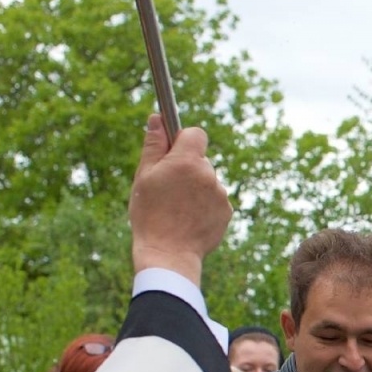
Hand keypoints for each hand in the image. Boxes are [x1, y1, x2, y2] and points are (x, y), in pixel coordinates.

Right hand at [128, 114, 231, 286]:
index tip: (171, 153)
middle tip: (168, 188)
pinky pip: (215, 199)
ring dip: (196, 187)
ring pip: (208, 181)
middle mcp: (209, 175)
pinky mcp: (227, 212)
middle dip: (187, 167)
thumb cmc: (150, 214)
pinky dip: (205, 205)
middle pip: (201, 159)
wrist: (169, 254)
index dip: (183, 140)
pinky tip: (189, 218)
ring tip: (177, 207)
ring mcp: (221, 194)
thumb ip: (154, 145)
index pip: (196, 133)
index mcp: (188, 161)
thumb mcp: (144, 176)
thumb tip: (157, 118)